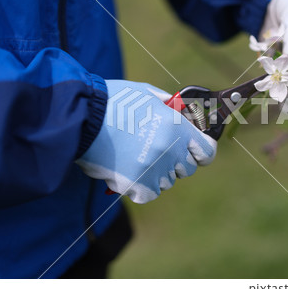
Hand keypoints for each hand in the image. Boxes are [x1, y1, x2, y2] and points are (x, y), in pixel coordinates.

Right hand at [76, 80, 216, 203]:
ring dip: (157, 173)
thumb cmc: (113, 101)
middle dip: (176, 160)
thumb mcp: (147, 94)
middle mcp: (170, 150)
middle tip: (157, 150)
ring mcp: (154, 169)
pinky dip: (140, 186)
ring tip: (136, 157)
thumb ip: (169, 108)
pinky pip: (149, 193)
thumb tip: (183, 115)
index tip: (194, 152)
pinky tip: (128, 171)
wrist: (80, 116)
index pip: (207, 152)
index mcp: (176, 127)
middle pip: (187, 169)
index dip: (201, 152)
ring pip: (167, 182)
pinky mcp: (135, 185)